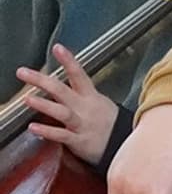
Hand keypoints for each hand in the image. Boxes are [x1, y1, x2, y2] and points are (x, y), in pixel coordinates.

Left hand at [17, 45, 119, 164]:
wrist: (126, 145)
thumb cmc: (110, 124)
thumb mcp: (101, 103)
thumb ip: (81, 94)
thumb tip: (60, 84)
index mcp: (90, 96)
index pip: (79, 75)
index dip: (69, 61)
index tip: (58, 48)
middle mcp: (85, 108)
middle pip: (62, 91)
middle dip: (42, 80)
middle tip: (23, 72)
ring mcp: (83, 124)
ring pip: (63, 112)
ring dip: (44, 105)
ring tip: (28, 99)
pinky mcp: (81, 141)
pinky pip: (62, 135)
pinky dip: (47, 132)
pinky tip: (33, 128)